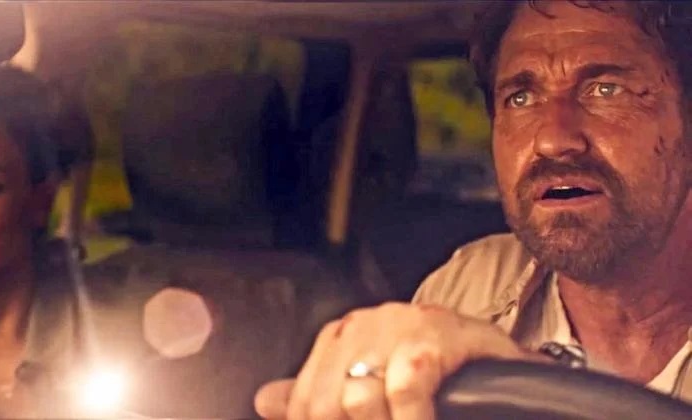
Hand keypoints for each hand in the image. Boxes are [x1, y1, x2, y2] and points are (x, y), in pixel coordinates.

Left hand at [255, 303, 535, 419]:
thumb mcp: (373, 381)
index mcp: (337, 338)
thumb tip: (265, 401)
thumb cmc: (430, 368)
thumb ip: (319, 393)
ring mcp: (392, 326)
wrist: (489, 352)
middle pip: (325, 406)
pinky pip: (404, 390)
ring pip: (356, 401)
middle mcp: (357, 327)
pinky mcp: (429, 333)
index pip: (305, 403)